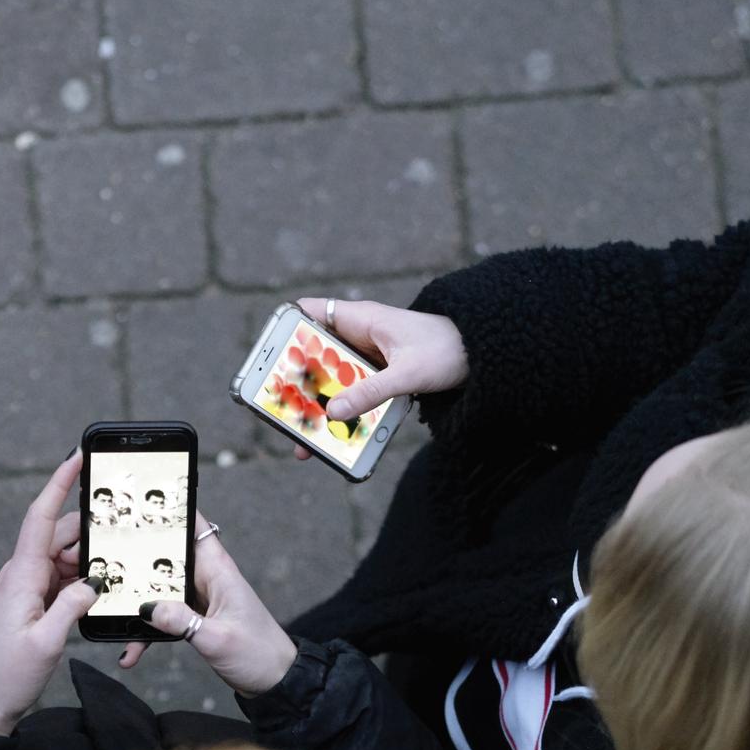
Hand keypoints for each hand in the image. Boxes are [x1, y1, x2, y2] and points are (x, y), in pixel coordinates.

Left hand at [0, 454, 96, 735]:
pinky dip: (80, 581)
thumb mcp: (46, 644)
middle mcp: (19, 576)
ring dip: (88, 561)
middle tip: (124, 532)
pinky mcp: (27, 605)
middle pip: (59, 537)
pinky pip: (58, 581)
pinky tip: (98, 591)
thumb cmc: (5, 677)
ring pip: (62, 559)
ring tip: (117, 568)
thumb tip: (93, 582)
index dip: (59, 483)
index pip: (40, 518)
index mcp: (20, 577)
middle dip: (91, 531)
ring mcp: (22, 590)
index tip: (76, 457)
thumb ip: (73, 607)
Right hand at [114, 515, 297, 696]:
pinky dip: (147, 631)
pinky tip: (131, 650)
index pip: (193, 525)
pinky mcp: (194, 617)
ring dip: (136, 600)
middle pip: (166, 554)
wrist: (275, 681)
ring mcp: (199, 597)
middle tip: (103, 555)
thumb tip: (148, 608)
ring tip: (111, 610)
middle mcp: (207, 578)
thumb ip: (183, 622)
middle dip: (136, 555)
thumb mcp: (217, 640)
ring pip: (158, 588)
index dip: (170, 508)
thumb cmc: (259, 654)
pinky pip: (163, 615)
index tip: (139, 502)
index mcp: (217, 570)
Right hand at [288, 297, 466, 454]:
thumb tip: (334, 414)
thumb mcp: (408, 374)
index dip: (284, 331)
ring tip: (303, 436)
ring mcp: (366, 356)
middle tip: (277, 408)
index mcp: (360, 319)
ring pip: (330, 379)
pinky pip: (350, 392)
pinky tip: (336, 436)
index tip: (267, 358)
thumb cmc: (447, 350)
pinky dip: (341, 411)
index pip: (308, 312)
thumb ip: (371, 393)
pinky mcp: (376, 375)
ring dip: (318, 404)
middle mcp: (358, 335)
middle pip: (313, 355)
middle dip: (295, 382)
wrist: (482, 355)